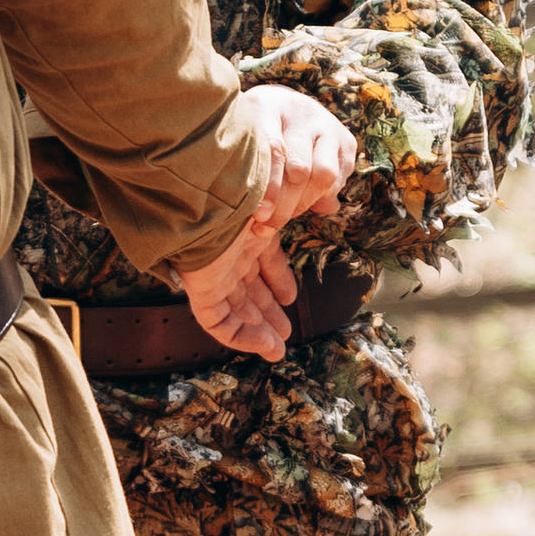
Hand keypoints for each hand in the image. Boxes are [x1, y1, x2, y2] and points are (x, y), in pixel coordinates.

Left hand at [175, 86, 355, 361]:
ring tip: (279, 348)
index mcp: (246, 234)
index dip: (277, 281)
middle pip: (248, 292)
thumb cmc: (246, 187)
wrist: (210, 191)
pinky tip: (265, 345)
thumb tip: (331, 204)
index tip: (292, 297)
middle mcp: (229, 256)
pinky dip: (242, 338)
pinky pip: (219, 324)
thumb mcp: (283, 197)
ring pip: (235, 313)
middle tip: (286, 332)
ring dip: (258, 332)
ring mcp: (213, 274)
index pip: (261, 264)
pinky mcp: (202, 290)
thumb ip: (305, 203)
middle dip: (267, 314)